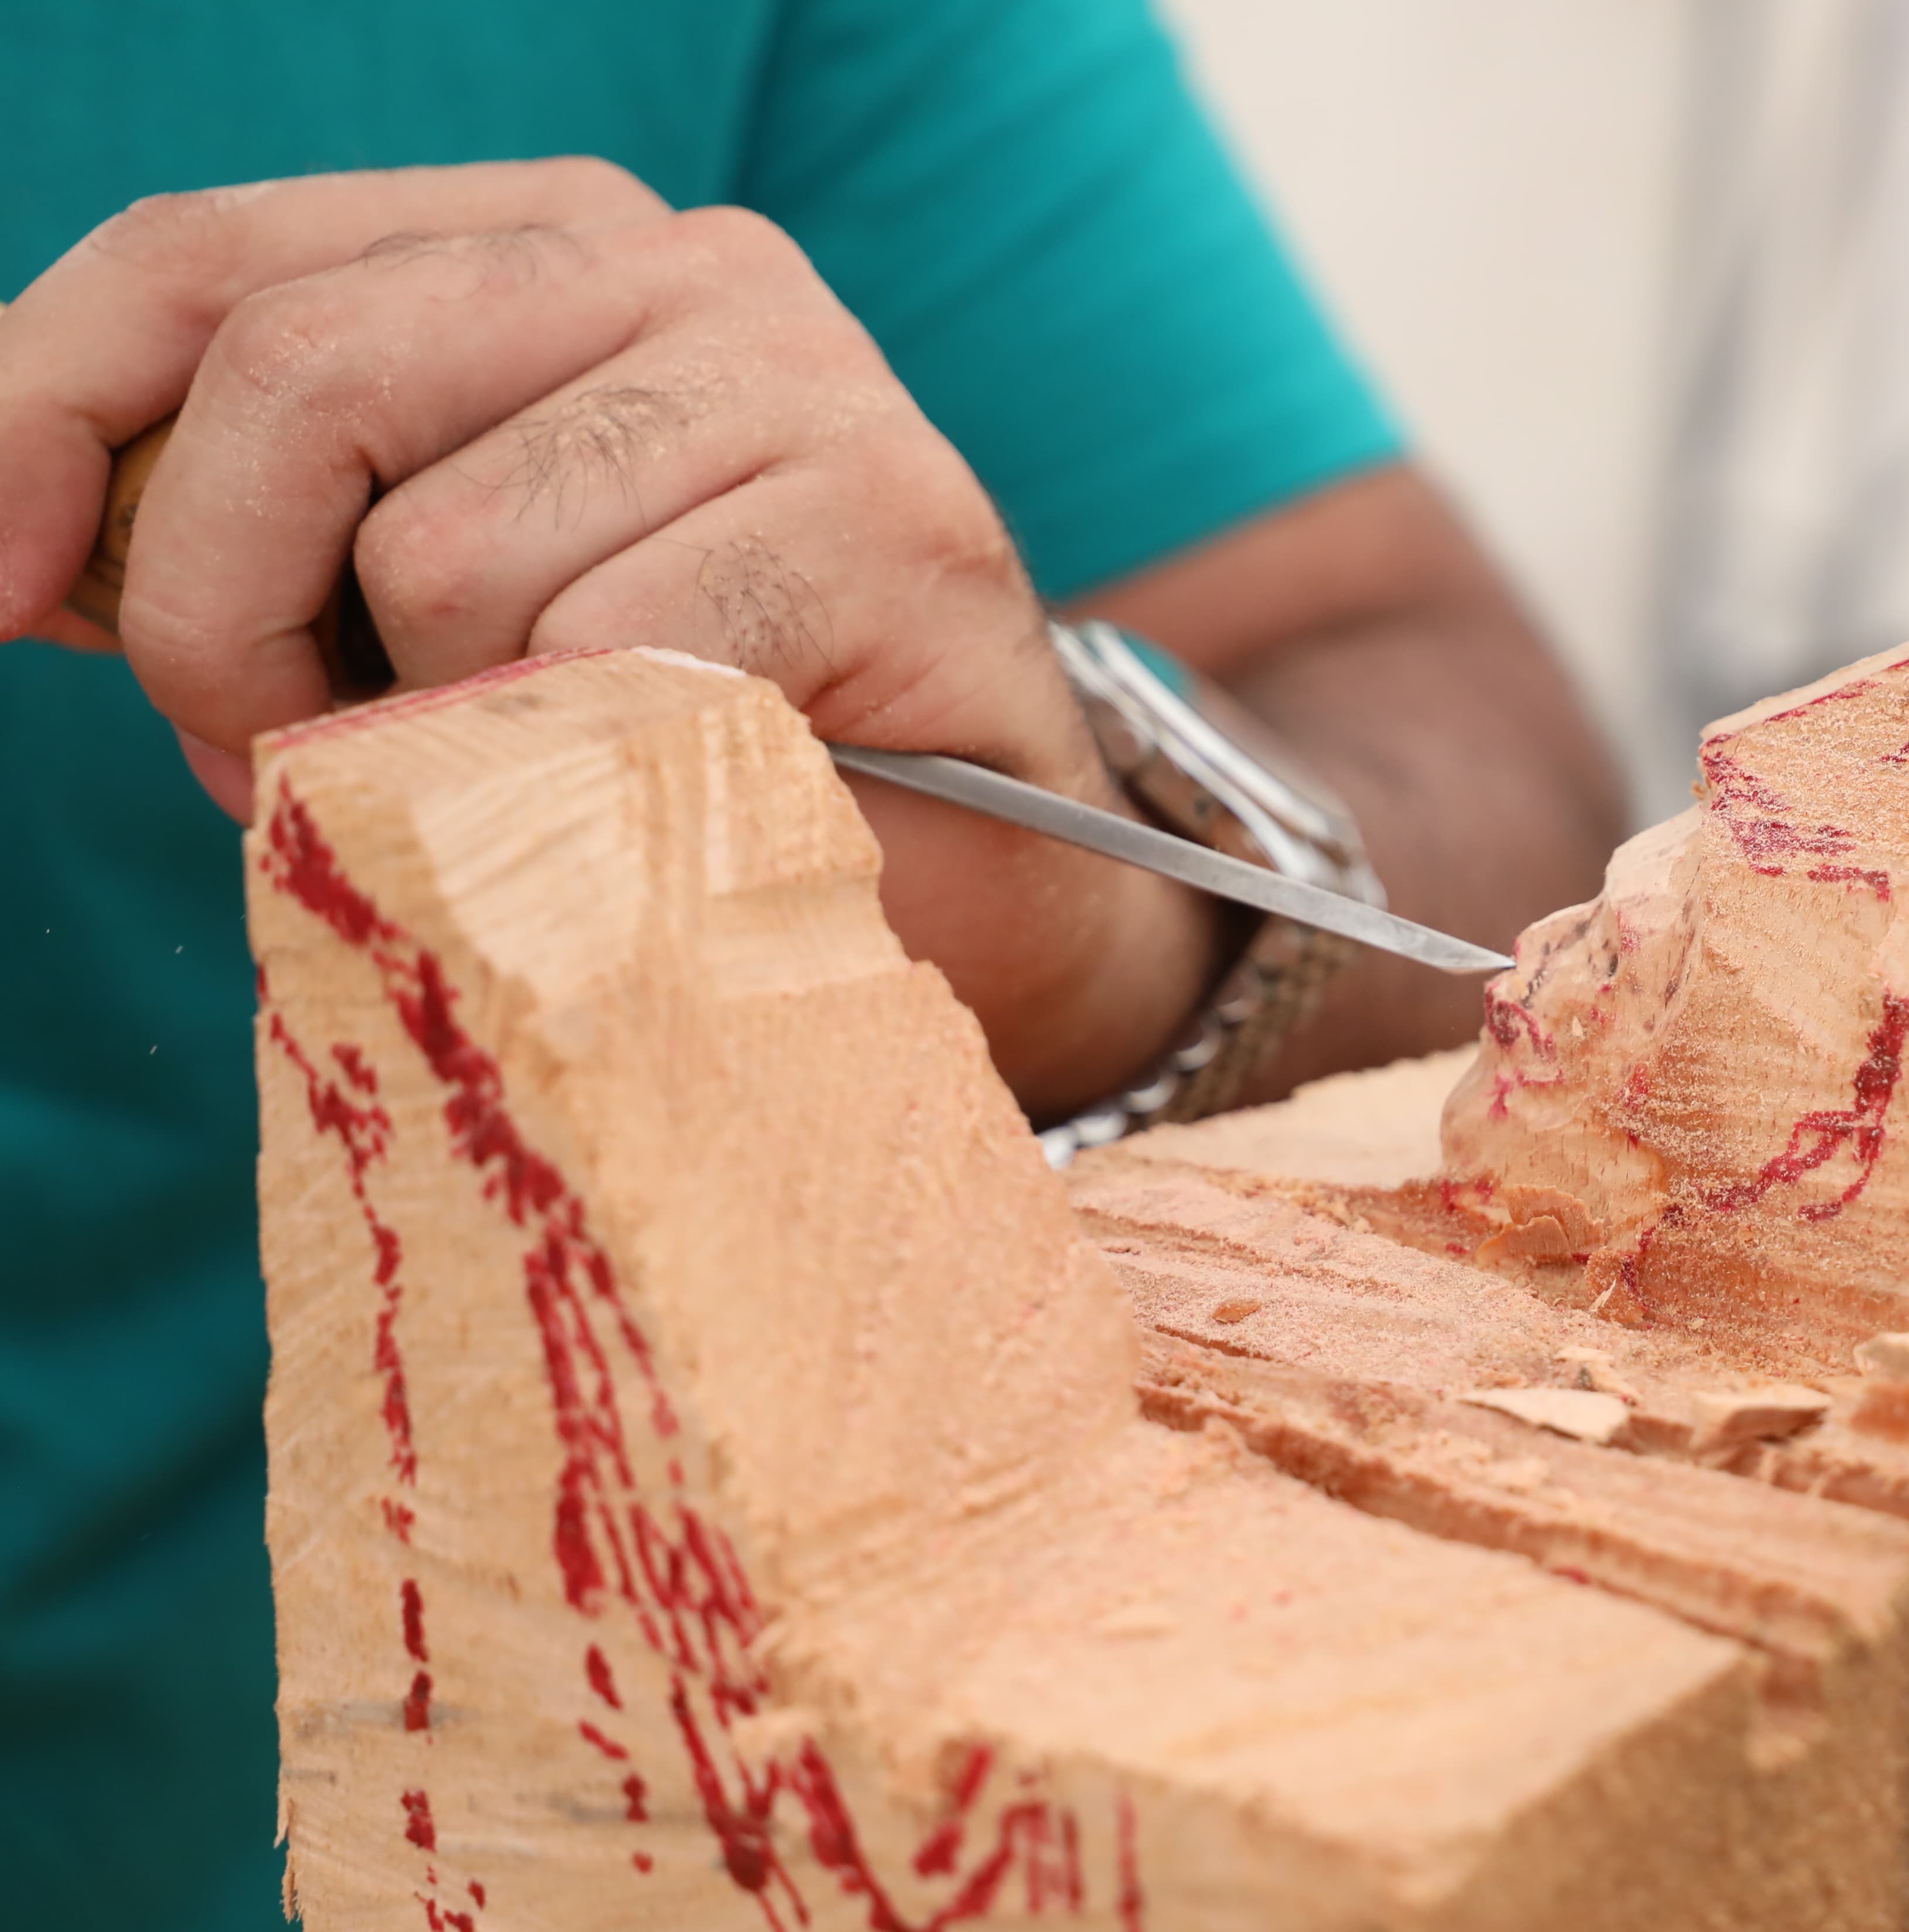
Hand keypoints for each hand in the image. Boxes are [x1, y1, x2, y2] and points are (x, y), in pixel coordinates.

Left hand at [0, 160, 1215, 1118]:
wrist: (984, 887)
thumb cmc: (681, 749)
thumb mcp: (435, 601)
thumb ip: (261, 531)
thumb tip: (18, 536)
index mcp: (547, 239)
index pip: (216, 255)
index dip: (36, 408)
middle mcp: (679, 263)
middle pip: (297, 369)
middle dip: (217, 609)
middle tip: (273, 758)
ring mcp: (805, 381)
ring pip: (446, 545)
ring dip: (420, 729)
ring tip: (512, 796)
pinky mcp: (891, 523)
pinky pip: (606, 652)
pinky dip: (580, 767)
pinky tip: (651, 798)